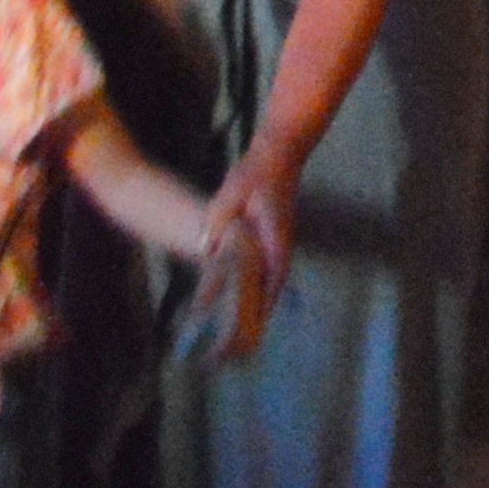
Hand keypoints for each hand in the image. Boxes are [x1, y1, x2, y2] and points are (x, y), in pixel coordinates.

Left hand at [191, 153, 298, 356]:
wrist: (280, 150)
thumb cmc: (256, 173)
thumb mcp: (230, 196)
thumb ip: (218, 224)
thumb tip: (205, 251)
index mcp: (274, 236)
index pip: (273, 275)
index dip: (264, 302)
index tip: (254, 325)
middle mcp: (282, 241)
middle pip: (275, 283)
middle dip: (263, 310)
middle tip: (247, 337)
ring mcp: (282, 238)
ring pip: (273, 276)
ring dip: (262, 298)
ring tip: (246, 323)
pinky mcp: (277, 233)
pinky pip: (270, 265)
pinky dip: (261, 283)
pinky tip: (246, 291)